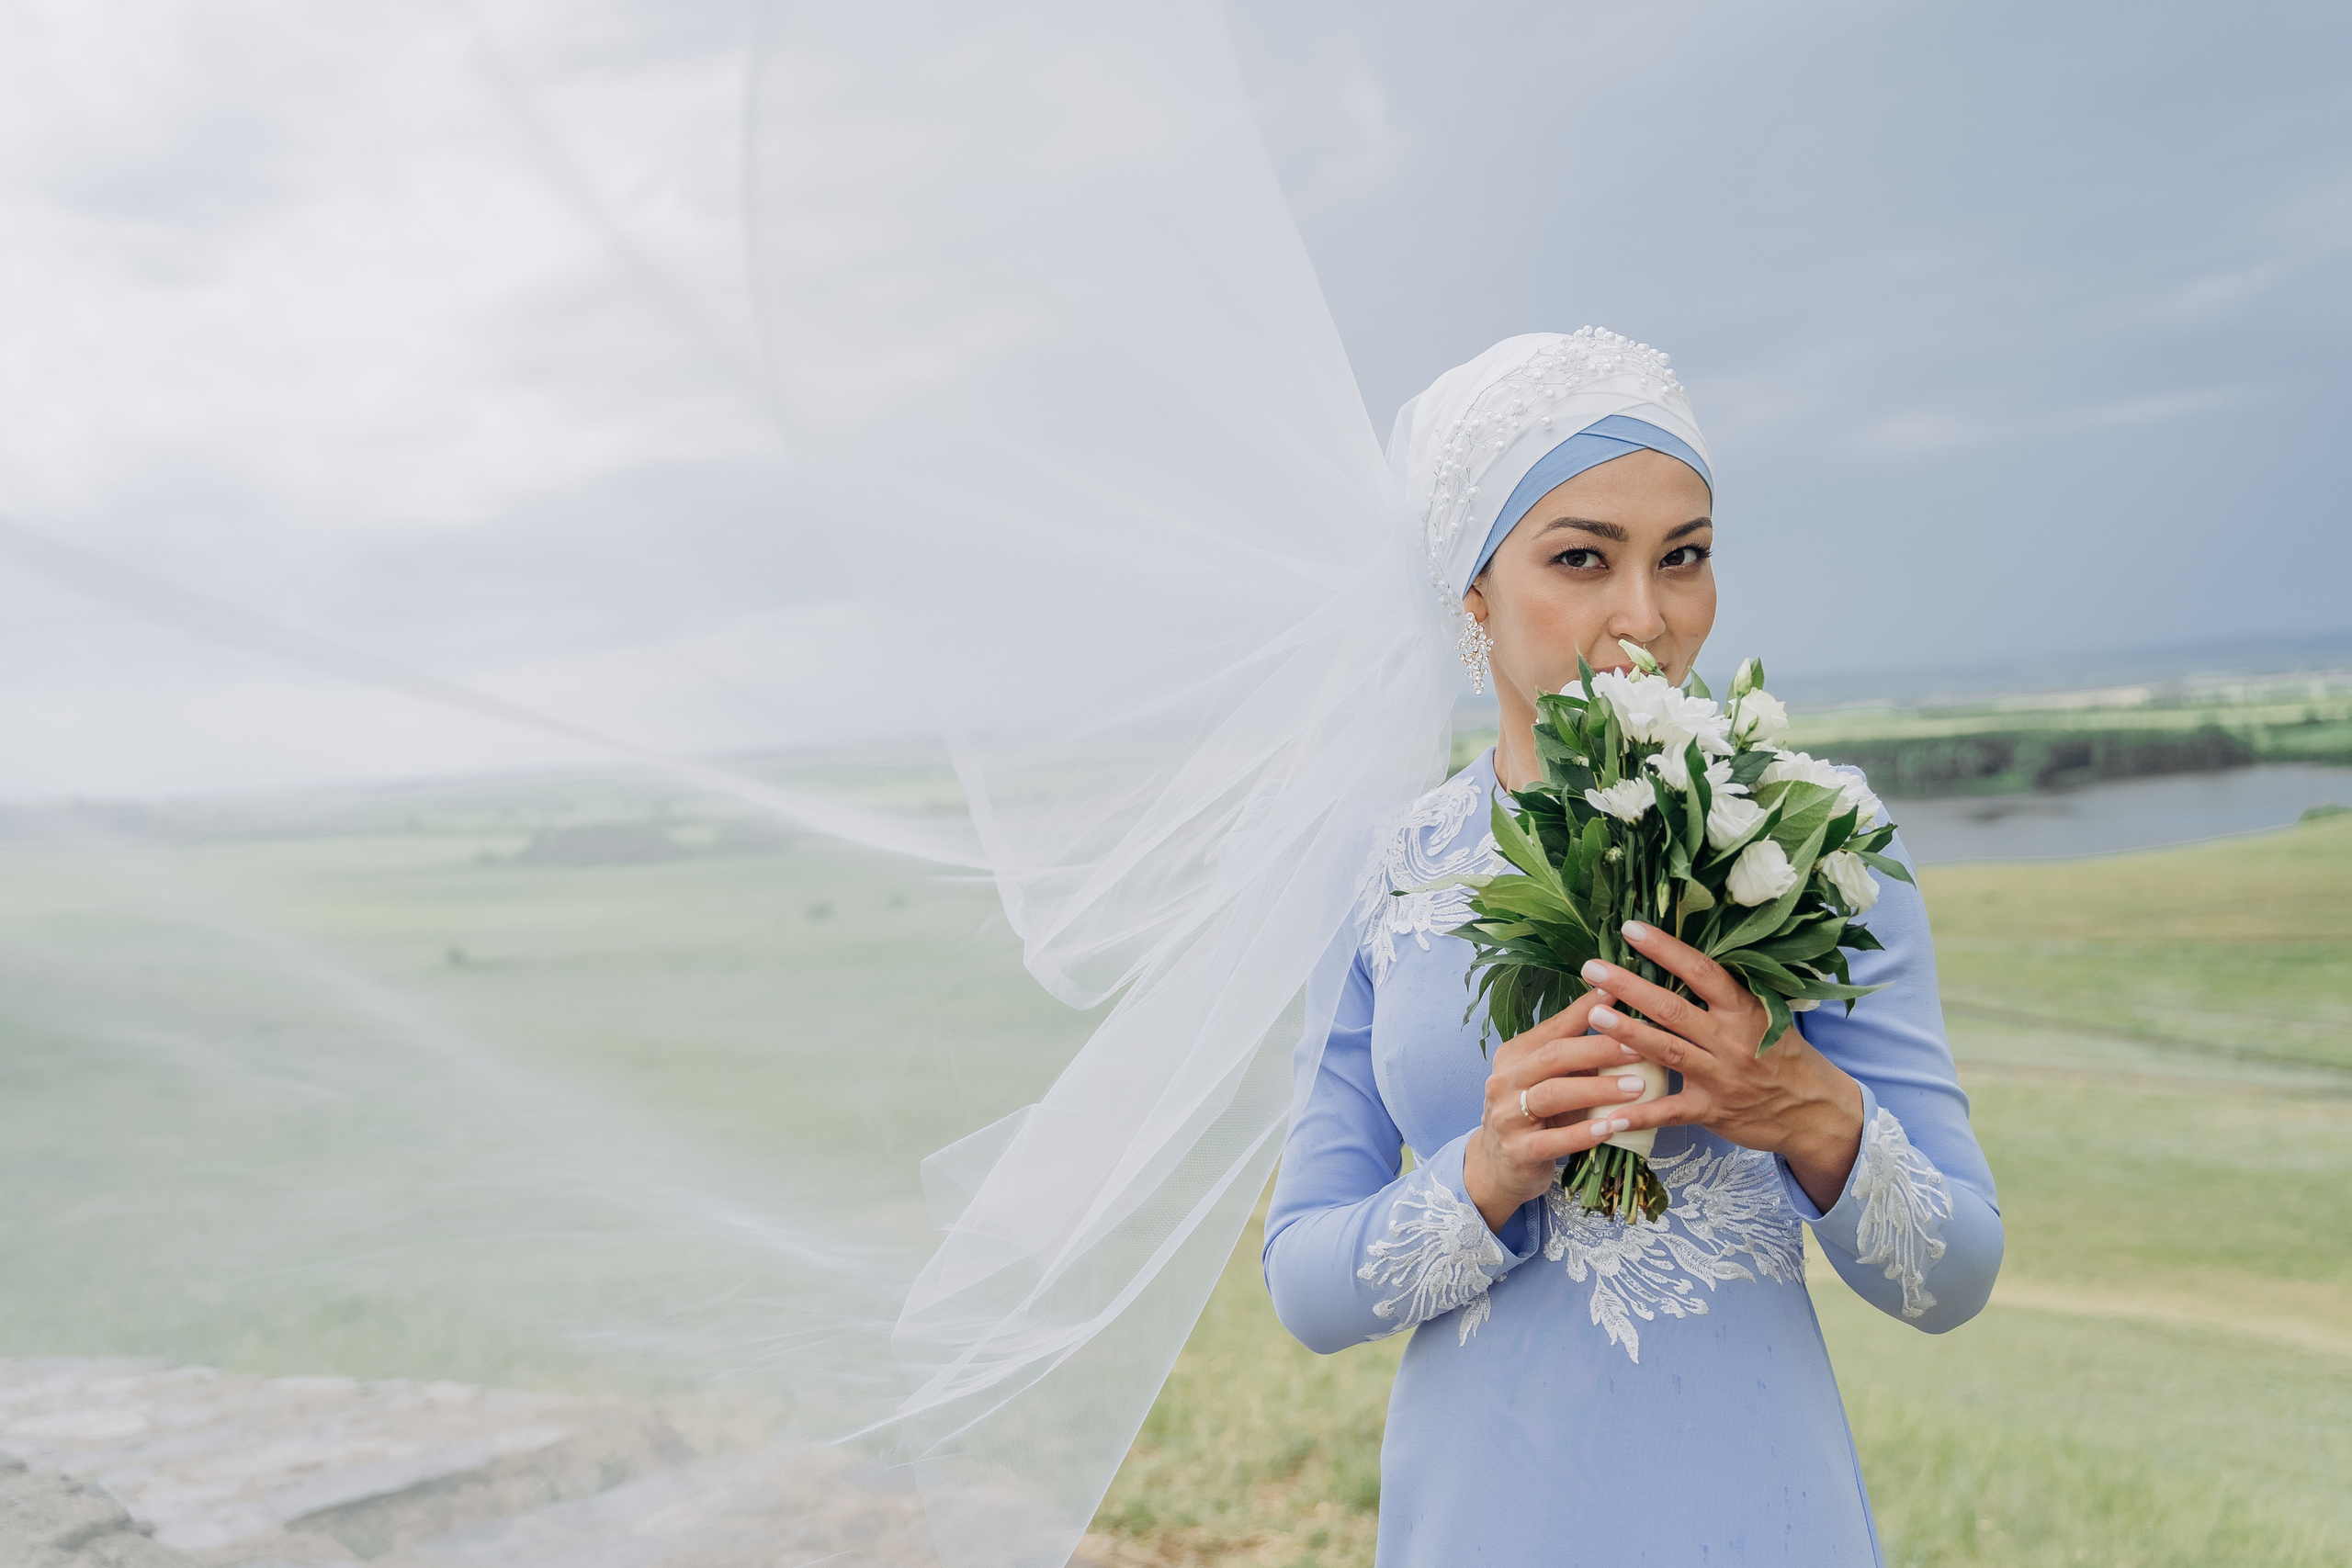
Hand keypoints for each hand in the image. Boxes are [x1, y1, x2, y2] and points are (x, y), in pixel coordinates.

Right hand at [1463, 987, 1660, 1231]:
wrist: (1499, 1167)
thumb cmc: (1537, 1116)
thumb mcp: (1552, 1080)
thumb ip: (1579, 1055)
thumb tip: (1625, 1020)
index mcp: (1515, 1055)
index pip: (1554, 1027)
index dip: (1586, 1011)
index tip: (1620, 996)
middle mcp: (1505, 1080)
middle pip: (1553, 1056)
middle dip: (1600, 1049)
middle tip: (1640, 1049)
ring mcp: (1507, 1116)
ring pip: (1552, 1094)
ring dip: (1598, 1089)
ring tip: (1637, 1088)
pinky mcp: (1517, 1152)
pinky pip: (1552, 1141)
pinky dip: (1583, 1133)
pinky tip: (1612, 1128)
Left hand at [1578, 920, 1865, 1213]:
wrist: (1816, 1112)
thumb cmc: (1782, 1056)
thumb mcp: (1765, 1016)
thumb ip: (1726, 994)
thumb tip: (1679, 956)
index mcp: (1745, 1010)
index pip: (1702, 972)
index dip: (1666, 949)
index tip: (1631, 929)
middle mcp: (1732, 1040)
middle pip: (1674, 1009)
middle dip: (1630, 987)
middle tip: (1591, 968)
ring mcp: (1722, 1077)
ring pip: (1668, 1052)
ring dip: (1628, 1034)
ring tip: (1593, 1015)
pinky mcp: (1713, 1111)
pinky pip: (1670, 1112)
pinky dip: (1639, 1113)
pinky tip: (1607, 1114)